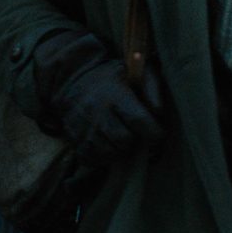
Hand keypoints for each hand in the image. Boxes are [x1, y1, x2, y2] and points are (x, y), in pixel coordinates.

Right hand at [35, 31, 163, 166]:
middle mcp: (96, 111)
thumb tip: (158, 111)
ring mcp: (82, 127)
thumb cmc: (111, 78)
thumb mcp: (134, 73)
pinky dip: (101, 156)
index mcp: (114, 94)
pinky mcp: (73, 139)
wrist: (73, 79)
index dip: (154, 132)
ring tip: (118, 136)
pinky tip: (104, 143)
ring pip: (109, 153)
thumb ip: (151, 89)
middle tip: (133, 131)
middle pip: (124, 140)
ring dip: (118, 149)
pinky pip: (92, 159)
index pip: (139, 121)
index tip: (156, 132)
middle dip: (134, 139)